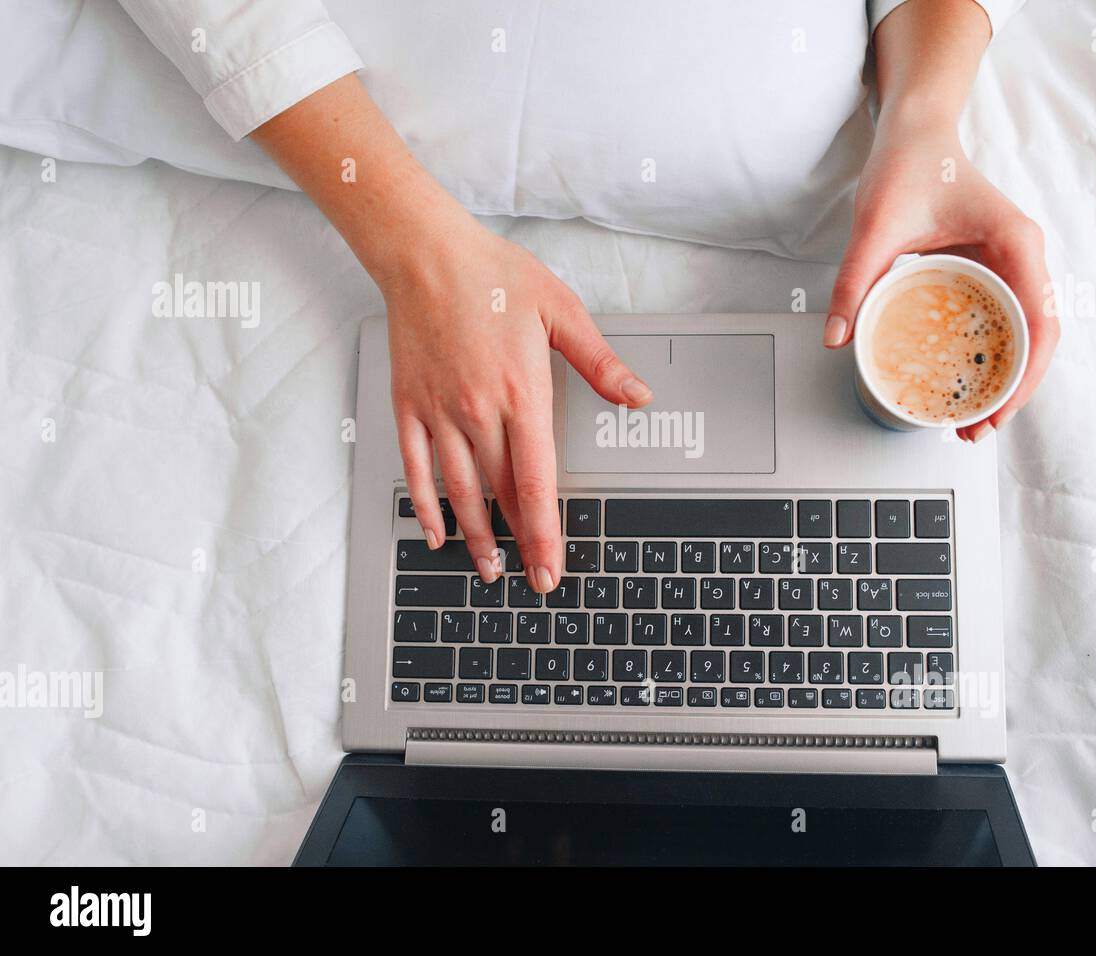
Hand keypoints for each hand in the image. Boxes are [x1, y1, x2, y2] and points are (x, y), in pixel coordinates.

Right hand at [386, 220, 651, 591]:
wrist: (425, 253)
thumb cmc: (493, 276)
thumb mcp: (561, 311)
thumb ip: (600, 363)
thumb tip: (638, 395)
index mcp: (522, 394)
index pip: (538, 483)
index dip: (545, 533)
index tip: (551, 567)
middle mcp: (478, 412)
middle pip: (502, 495)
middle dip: (518, 543)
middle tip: (531, 579)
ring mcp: (439, 412)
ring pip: (459, 491)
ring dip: (476, 536)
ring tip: (488, 568)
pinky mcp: (408, 406)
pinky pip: (416, 468)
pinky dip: (426, 505)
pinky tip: (436, 532)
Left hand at [823, 124, 1056, 440]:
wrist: (914, 132)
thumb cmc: (908, 165)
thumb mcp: (875, 226)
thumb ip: (855, 282)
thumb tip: (838, 338)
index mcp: (1016, 243)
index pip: (1039, 322)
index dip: (1024, 376)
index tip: (996, 411)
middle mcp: (1024, 256)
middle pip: (1038, 339)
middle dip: (1013, 390)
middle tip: (976, 430)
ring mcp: (1012, 265)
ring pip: (1024, 334)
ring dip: (1004, 379)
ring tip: (971, 419)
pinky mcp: (992, 271)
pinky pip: (1001, 321)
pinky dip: (989, 356)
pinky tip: (964, 381)